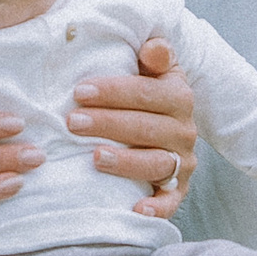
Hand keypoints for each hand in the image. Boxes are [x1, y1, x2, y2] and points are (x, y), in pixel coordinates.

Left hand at [69, 35, 195, 206]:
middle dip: (108, 124)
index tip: (79, 91)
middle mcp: (185, 131)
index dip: (113, 91)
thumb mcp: (155, 69)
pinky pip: (170, 201)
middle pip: (147, 128)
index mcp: (179, 97)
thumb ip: (155, 55)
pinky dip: (156, 207)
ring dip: (125, 162)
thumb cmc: (149, 93)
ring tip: (94, 157)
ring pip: (156, 163)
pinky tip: (135, 209)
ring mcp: (183, 162)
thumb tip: (154, 47)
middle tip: (72, 122)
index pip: (146, 93)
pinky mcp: (178, 190)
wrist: (171, 126)